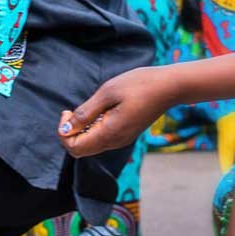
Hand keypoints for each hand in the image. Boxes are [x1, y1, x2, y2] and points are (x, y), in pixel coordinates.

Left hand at [58, 66, 177, 156]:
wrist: (170, 86)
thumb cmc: (139, 85)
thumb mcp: (107, 93)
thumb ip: (85, 113)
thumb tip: (66, 129)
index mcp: (109, 133)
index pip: (74, 148)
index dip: (64, 133)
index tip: (68, 112)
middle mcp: (115, 142)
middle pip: (80, 150)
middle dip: (70, 133)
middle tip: (72, 111)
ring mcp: (121, 140)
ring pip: (90, 146)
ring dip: (81, 130)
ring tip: (89, 108)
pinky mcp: (126, 134)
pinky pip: (101, 139)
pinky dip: (92, 129)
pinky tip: (99, 110)